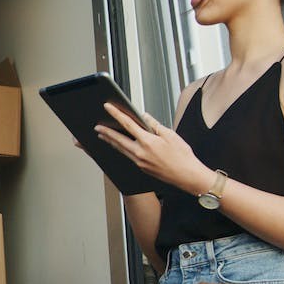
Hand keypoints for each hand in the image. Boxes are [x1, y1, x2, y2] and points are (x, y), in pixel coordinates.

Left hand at [94, 103, 209, 192]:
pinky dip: (121, 149)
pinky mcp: (142, 168)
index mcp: (147, 142)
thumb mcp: (170, 135)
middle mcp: (140, 153)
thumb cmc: (182, 156)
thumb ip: (154, 125)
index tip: (108, 107)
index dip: (116, 114)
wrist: (187, 176)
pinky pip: (127, 156)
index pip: (127, 124)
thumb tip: (144, 117)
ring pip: (121, 149)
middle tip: (97, 126)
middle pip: (118, 139)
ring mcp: (139, 162)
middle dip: (106, 132)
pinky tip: (119, 146)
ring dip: (110, 141)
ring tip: (103, 135)